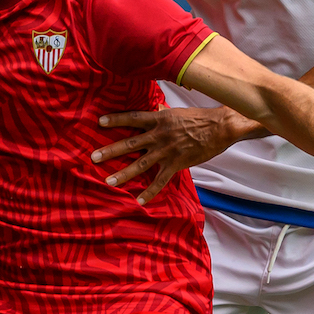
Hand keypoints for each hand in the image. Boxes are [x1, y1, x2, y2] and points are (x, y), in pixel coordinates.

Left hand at [92, 107, 249, 204]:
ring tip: (108, 181)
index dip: (116, 119)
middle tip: (94, 157)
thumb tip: (153, 114)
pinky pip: (160, 180)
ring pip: (140, 164)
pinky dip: (150, 191)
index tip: (100, 122)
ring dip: (123, 173)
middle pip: (130, 143)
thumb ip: (162, 117)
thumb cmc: (200, 118)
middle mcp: (159, 135)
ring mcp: (167, 150)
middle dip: (111, 150)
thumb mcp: (177, 113)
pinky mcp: (176, 164)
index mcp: (159, 119)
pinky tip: (139, 200)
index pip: (133, 118)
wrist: (220, 127)